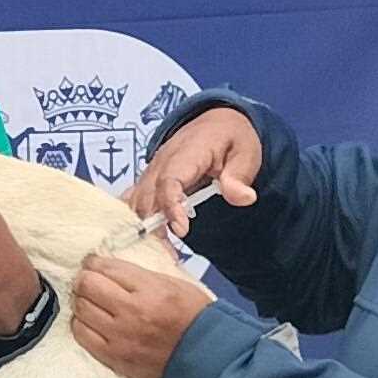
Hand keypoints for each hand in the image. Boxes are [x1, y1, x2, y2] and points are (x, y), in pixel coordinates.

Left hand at [72, 254, 214, 377]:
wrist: (207, 357)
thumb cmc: (194, 318)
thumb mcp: (174, 284)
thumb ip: (141, 276)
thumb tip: (110, 268)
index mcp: (150, 289)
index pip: (107, 267)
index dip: (94, 263)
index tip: (92, 263)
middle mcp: (132, 311)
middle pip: (87, 285)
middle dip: (84, 279)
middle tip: (88, 281)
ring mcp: (120, 336)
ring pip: (81, 309)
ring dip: (82, 302)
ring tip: (91, 302)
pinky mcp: (114, 357)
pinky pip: (82, 335)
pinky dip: (81, 325)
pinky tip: (91, 322)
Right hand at [129, 106, 264, 241]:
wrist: (216, 123)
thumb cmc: (230, 138)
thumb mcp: (246, 153)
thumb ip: (240, 176)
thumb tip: (243, 197)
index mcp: (187, 152)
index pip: (169, 180)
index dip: (171, 206)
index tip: (181, 230)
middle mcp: (162, 161)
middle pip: (147, 196)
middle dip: (154, 227)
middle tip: (169, 254)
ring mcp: (151, 170)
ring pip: (135, 201)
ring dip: (143, 227)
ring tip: (160, 253)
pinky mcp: (147, 179)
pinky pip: (132, 200)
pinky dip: (134, 220)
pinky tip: (146, 240)